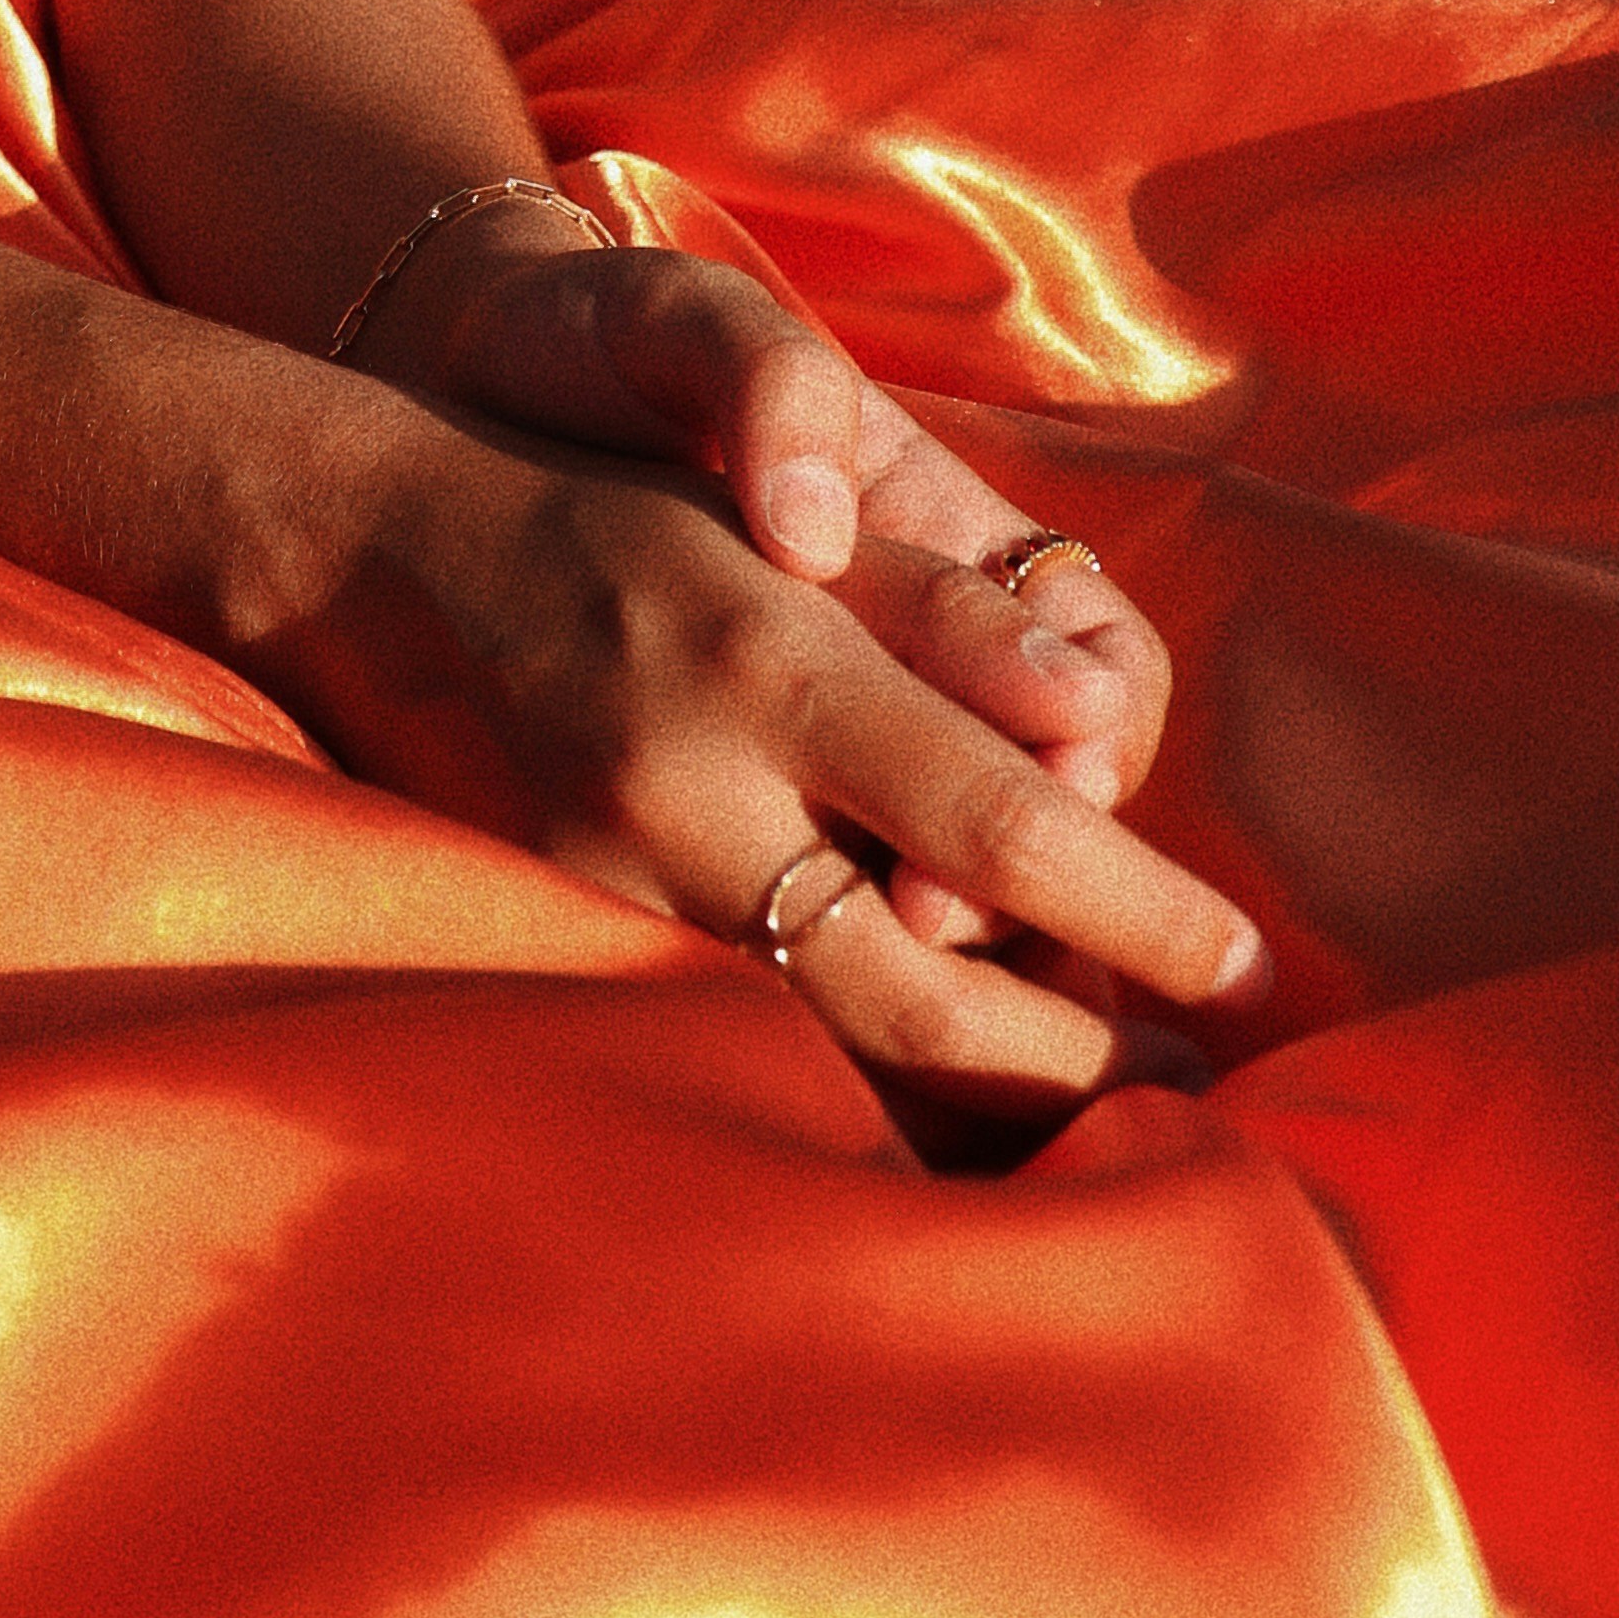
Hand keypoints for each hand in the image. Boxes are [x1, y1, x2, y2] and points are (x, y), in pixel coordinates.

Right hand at [297, 416, 1261, 1108]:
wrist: (374, 555)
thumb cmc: (621, 523)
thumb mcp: (787, 536)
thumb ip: (947, 628)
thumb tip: (1108, 743)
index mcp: (772, 666)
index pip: (1003, 830)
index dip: (1143, 914)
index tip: (1245, 964)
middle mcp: (693, 798)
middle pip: (927, 1008)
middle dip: (1076, 1060)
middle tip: (1181, 1072)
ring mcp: (613, 896)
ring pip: (836, 1062)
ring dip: (975, 1094)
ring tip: (1078, 1084)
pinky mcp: (563, 950)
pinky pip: (736, 1050)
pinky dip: (847, 1084)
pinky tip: (922, 1084)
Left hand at [390, 212, 1159, 873]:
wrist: (468, 382)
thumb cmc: (608, 342)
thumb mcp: (689, 318)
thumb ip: (773, 383)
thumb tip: (817, 535)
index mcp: (940, 529)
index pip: (1105, 669)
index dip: (1098, 740)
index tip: (1053, 778)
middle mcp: (905, 642)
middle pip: (1046, 799)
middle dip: (1033, 876)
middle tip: (936, 912)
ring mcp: (823, 711)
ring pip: (947, 861)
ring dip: (947, 922)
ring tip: (883, 939)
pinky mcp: (726, 770)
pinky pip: (823, 873)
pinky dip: (833, 924)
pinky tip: (785, 956)